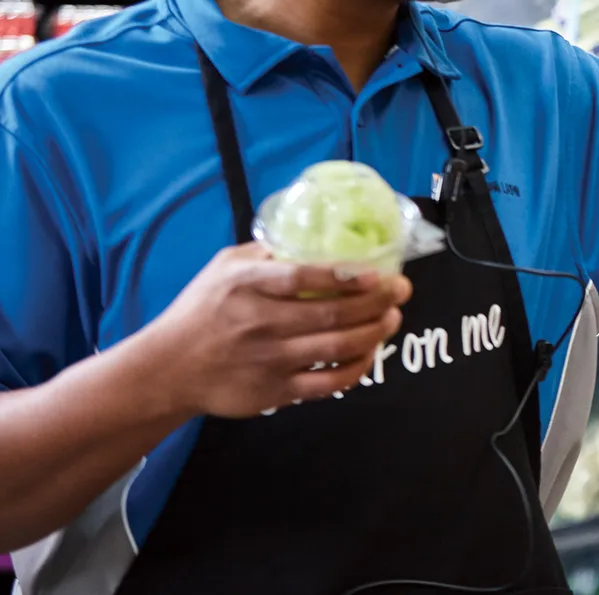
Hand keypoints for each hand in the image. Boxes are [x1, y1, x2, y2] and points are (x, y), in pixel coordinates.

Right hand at [140, 244, 410, 418]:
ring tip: (393, 317)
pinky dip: (358, 367)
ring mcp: (270, 360)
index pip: (303, 277)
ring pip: (339, 347)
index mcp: (247, 287)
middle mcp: (260, 323)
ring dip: (375, 331)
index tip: (378, 271)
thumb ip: (266, 253)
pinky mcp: (276, 391)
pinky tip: (370, 352)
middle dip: (378, 301)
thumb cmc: (201, 311)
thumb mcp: (223, 268)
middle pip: (333, 313)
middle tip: (401, 289)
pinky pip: (329, 382)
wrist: (168, 369)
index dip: (346, 275)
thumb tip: (314, 235)